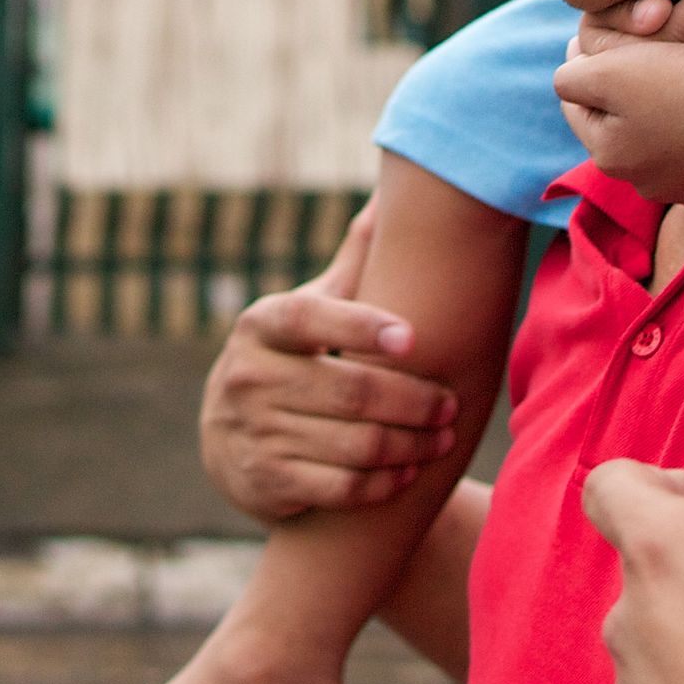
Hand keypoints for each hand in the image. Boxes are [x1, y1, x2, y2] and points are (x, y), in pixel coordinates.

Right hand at [199, 202, 460, 517]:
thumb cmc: (291, 362)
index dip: (361, 326)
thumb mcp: (305, 313)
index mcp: (261, 325)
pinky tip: (410, 471)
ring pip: (354, 443)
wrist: (230, 445)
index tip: (412, 337)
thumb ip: (352, 264)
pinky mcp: (266, 482)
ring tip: (443, 437)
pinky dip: (385, 482)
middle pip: (350, 391)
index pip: (310, 317)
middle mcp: (248, 376)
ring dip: (410, 444)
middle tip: (453, 404)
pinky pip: (342, 487)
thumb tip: (394, 197)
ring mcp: (254, 432)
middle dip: (415, 401)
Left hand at [554, 0, 683, 202]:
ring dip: (658, 110)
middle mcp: (646, 183)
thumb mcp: (605, 71)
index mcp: (611, 156)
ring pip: (658, 138)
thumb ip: (571, 79)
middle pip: (618, 126)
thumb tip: (567, 79)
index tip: (585, 42)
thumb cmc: (677, 81)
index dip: (581, 71)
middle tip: (625, 56)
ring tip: (666, 74)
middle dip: (618, 92)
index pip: (577, 108)